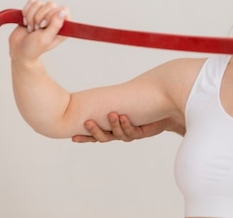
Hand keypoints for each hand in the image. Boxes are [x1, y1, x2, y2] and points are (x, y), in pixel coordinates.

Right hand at [9, 0, 69, 62]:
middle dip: (39, 17)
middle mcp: (55, 18)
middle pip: (50, 4)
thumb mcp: (46, 38)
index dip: (51, 15)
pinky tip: (26, 22)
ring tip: (31, 28)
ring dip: (31, 17)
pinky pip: (31, 2)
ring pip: (39, 3)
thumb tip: (63, 12)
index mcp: (63, 26)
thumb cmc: (34, 47)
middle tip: (37, 29)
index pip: (63, 9)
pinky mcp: (34, 10)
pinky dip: (25, 12)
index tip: (44, 26)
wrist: (18, 49)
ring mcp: (44, 13)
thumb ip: (55, 25)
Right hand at [71, 112, 185, 142]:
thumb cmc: (137, 111)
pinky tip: (124, 116)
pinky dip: (127, 124)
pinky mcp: (140, 133)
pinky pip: (132, 130)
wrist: (159, 116)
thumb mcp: (120, 107)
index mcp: (110, 131)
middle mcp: (118, 134)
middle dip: (95, 131)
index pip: (94, 136)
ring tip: (111, 114)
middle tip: (87, 122)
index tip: (73, 138)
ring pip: (118, 134)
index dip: (85, 139)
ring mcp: (129, 134)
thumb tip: (92, 93)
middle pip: (104, 138)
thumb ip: (107, 104)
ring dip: (113, 124)